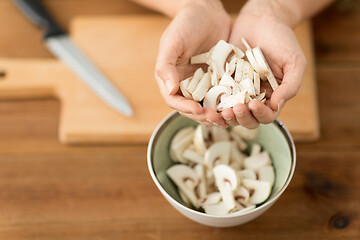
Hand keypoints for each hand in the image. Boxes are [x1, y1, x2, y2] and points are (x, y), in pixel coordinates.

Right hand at [154, 0, 230, 127]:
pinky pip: (222, 95)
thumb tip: (170, 90)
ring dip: (217, 114)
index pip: (174, 100)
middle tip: (217, 118)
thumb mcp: (172, 41)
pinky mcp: (218, 79)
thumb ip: (166, 66)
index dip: (185, 109)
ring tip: (228, 117)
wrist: (207, 11)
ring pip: (208, 105)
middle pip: (192, 108)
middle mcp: (186, 84)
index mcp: (171, 78)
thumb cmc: (185, 23)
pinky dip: (227, 103)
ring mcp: (202, 83)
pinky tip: (236, 106)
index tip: (198, 110)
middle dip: (203, 116)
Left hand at [221, 0, 306, 128]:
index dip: (260, 114)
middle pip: (248, 119)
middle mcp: (254, 96)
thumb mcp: (294, 62)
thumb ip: (290, 85)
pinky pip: (217, 97)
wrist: (261, 19)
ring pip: (231, 112)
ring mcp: (237, 90)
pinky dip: (215, 105)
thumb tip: (276, 106)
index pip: (267, 115)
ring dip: (228, 115)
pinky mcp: (223, 81)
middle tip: (236, 108)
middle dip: (242, 118)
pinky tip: (211, 104)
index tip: (253, 104)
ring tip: (223, 110)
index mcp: (272, 95)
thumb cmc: (282, 40)